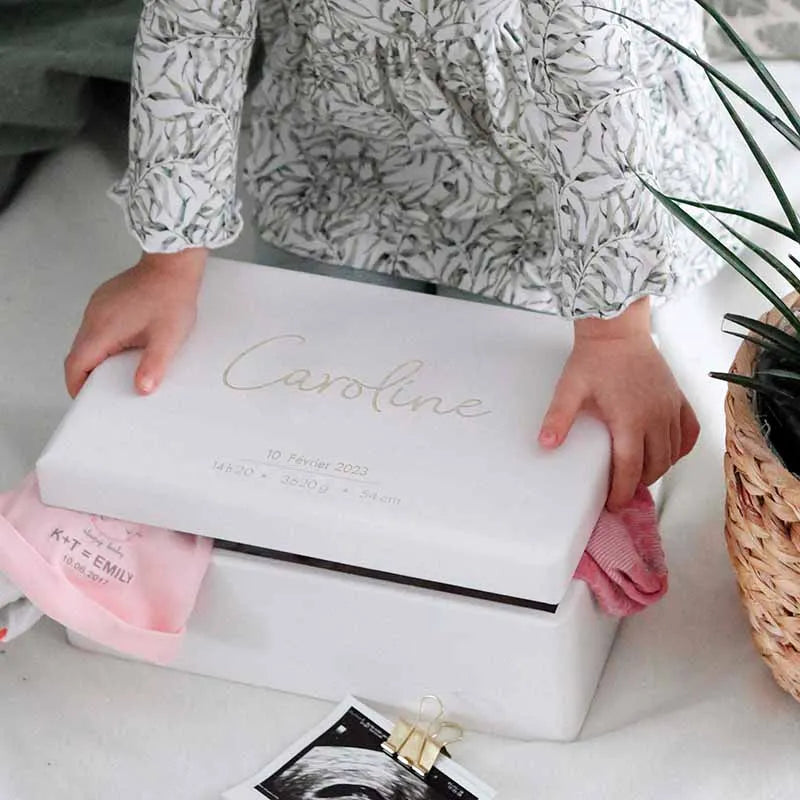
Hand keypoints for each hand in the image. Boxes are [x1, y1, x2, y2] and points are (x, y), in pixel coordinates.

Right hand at [64, 248, 207, 397]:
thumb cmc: (170, 296)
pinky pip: (98, 327)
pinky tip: (128, 344)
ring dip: (99, 356)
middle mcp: (93, 317)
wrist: (173, 265)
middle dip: (91, 374)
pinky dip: (106, 341)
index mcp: (102, 329)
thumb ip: (153, 366)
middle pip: (79, 354)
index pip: (75, 365)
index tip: (86, 399)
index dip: (77, 386)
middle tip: (110, 387)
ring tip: (123, 367)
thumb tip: (142, 388)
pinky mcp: (106, 300)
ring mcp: (98, 307)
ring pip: (88, 340)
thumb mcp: (168, 338)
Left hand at [537, 298, 699, 510]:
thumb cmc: (595, 358)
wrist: (618, 328)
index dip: (622, 491)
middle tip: (621, 489)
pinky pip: (689, 431)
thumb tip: (546, 445)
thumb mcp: (570, 389)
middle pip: (655, 465)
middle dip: (638, 482)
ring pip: (673, 452)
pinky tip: (668, 452)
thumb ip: (559, 418)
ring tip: (639, 474)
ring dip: (658, 468)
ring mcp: (670, 408)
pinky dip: (681, 447)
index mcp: (631, 420)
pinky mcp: (678, 397)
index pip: (630, 468)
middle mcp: (656, 418)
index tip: (614, 504)